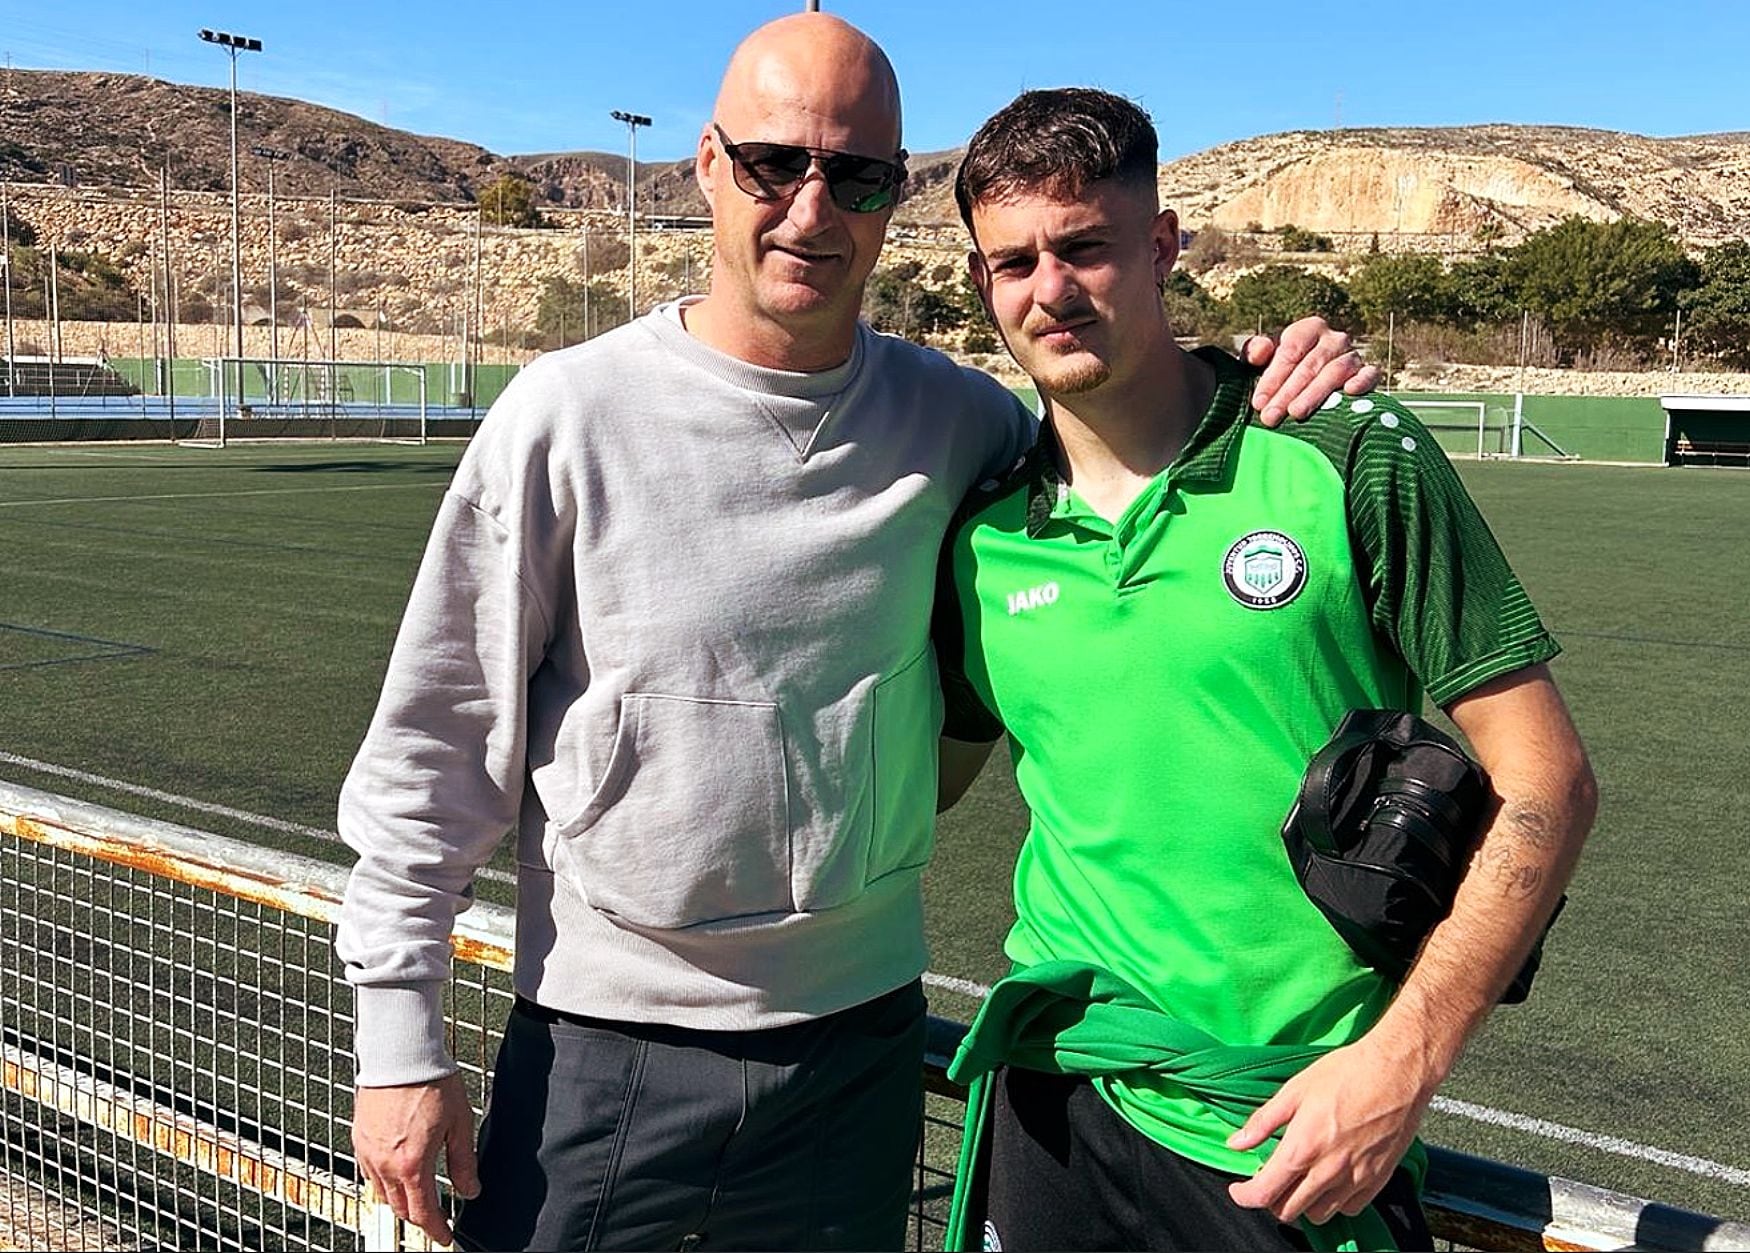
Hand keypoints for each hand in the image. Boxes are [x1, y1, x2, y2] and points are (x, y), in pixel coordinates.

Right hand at [353, 1073, 480, 1244]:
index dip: (436, 1230)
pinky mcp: (359, 1138)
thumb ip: (463, 1161)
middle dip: (419, 1217)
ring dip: (400, 1200)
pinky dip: (383, 1181)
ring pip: (381, 1193)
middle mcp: (385, 1163)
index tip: (444, 1237)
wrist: (400, 1053)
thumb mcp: (459, 1123)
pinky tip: (397, 1171)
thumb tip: (470, 1189)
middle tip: (435, 1217)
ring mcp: (368, 1151)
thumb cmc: (430, 1081)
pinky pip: (369, 1173)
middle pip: (400, 1208)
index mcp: (412, 1164)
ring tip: (418, 1194)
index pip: (422, 1213)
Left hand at [1224, 1035, 1438, 1226]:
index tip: (1239, 1190)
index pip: (1264, 1193)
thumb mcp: (1294, 1090)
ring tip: (1300, 1179)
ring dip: (1303, 1203)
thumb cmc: (1346, 1073)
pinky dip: (1334, 1202)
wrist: (1396, 1071)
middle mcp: (1327, 1171)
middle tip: (1270, 1179)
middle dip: (1272, 1200)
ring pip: (1318, 1215)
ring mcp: (1354, 1179)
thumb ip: (1263, 1122)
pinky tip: (1330, 1179)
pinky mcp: (1377, 1180)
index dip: (1245, 1196)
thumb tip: (1236, 1143)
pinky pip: (1349, 1208)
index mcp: (1302, 1148)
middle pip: (1288, 1210)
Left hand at [1242, 319, 1378, 426]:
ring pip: (1336, 371)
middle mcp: (1334, 339)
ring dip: (1314, 393)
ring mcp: (1353, 355)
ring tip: (1296, 413)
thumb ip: (1254, 351)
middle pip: (1310, 365)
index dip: (1272, 378)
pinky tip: (1350, 391)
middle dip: (1287, 392)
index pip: (1291, 351)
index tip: (1258, 402)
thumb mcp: (1263, 360)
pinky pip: (1370, 374)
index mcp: (1309, 329)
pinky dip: (1363, 381)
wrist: (1308, 385)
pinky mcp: (1369, 373)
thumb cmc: (1282, 371)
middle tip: (1270, 416)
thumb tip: (1262, 352)